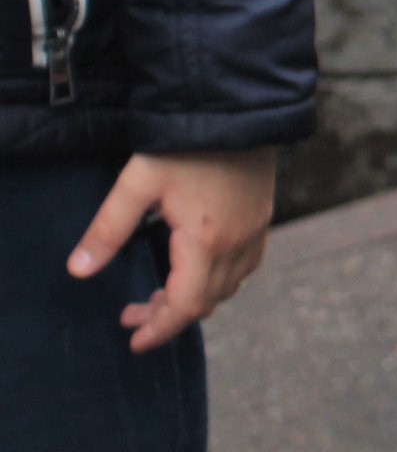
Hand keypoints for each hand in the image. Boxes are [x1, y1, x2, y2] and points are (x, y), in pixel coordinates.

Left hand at [69, 151, 276, 350]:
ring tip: (162, 292)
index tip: (135, 341)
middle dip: (170, 316)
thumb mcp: (137, 183)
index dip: (160, 329)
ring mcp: (255, 231)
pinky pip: (245, 265)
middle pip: (207, 301)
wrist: (235, 109)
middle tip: (133, 314)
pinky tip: (197, 266)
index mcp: (205, 241)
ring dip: (195, 298)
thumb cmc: (184, 144)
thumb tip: (78, 271)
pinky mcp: (262, 217)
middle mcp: (237, 243)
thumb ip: (108, 230)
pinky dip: (219, 279)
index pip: (185, 305)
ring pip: (229, 286)